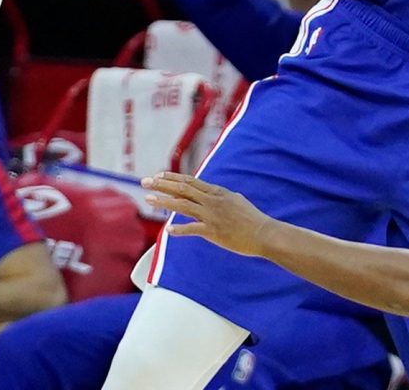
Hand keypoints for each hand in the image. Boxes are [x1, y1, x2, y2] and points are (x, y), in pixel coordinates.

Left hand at [143, 172, 275, 257]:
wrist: (264, 233)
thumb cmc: (252, 219)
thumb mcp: (236, 200)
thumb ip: (223, 196)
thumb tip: (215, 194)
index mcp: (216, 192)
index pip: (189, 181)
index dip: (172, 177)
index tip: (157, 175)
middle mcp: (212, 200)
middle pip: (182, 189)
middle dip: (161, 184)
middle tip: (144, 182)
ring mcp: (212, 215)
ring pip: (183, 205)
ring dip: (164, 201)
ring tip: (149, 199)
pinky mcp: (213, 231)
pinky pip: (192, 229)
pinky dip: (179, 229)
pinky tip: (168, 230)